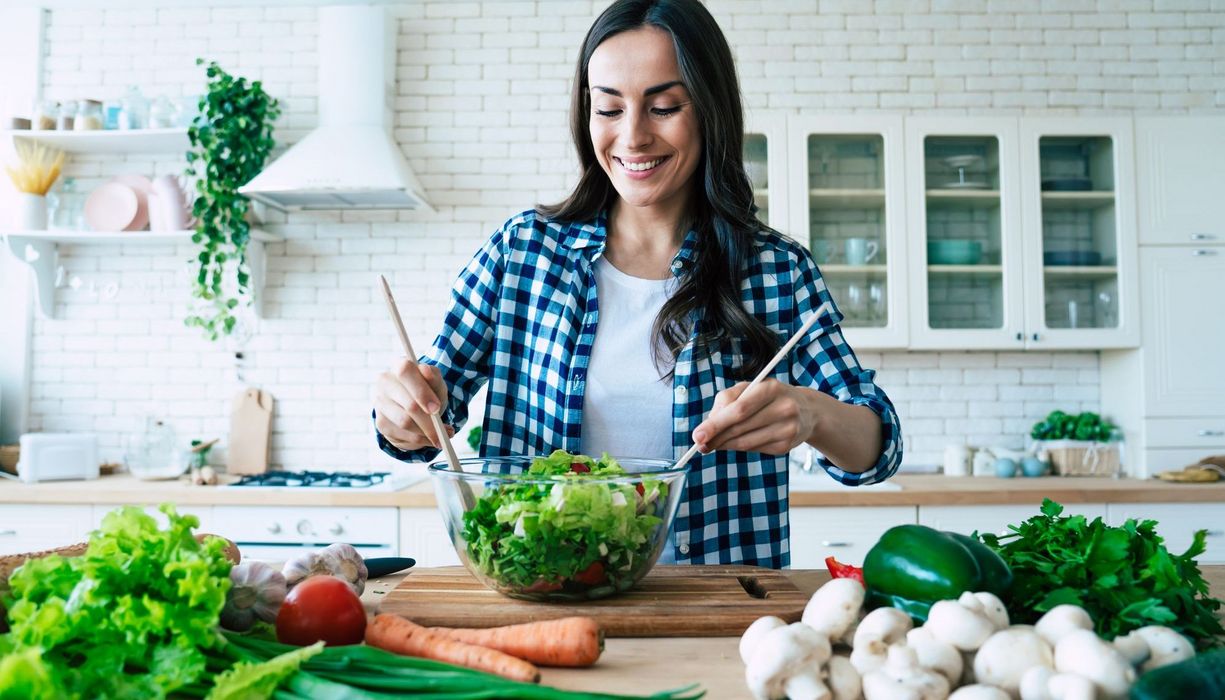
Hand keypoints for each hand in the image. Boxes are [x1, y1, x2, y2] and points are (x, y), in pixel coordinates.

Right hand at [373, 359, 453, 451]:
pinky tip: (430, 439)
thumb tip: (426, 371)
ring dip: (427, 433)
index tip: (436, 408)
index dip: (421, 392)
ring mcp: (380, 403)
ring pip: (405, 423)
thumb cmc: (428, 391)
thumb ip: (434, 377)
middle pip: (408, 405)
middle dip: (430, 422)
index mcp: (399, 366)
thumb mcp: (436, 383)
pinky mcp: (381, 422)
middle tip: (446, 432)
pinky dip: (421, 440)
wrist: (416, 405)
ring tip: (442, 436)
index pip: (405, 372)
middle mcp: (385, 383)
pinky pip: (403, 436)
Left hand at [690, 379, 816, 455]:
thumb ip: (726, 401)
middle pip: (740, 428)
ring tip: (712, 444)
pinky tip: (735, 442)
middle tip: (699, 444)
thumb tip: (708, 426)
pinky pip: (754, 450)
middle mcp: (783, 408)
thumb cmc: (769, 396)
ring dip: (724, 445)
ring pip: (745, 443)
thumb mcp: (750, 388)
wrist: (806, 410)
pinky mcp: (786, 446)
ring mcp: (788, 429)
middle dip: (716, 438)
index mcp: (771, 388)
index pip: (739, 409)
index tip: (697, 435)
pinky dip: (740, 447)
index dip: (716, 424)